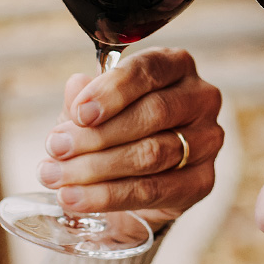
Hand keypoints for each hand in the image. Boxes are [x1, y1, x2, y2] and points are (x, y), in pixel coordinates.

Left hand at [37, 48, 224, 229]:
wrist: (136, 180)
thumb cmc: (116, 130)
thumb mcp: (94, 108)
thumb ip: (85, 98)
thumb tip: (77, 86)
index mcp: (175, 66)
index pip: (149, 70)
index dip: (112, 91)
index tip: (80, 113)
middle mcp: (200, 98)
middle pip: (153, 113)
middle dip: (97, 134)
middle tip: (56, 147)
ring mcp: (207, 141)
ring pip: (151, 154)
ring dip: (96, 168)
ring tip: (55, 176)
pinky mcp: (202, 181)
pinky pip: (152, 190)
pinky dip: (107, 196)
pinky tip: (75, 198)